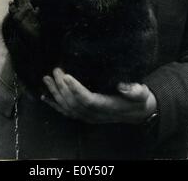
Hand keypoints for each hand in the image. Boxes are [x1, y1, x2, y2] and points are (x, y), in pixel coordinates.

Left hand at [41, 68, 156, 124]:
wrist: (138, 113)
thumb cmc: (138, 100)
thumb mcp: (141, 93)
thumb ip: (134, 90)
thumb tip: (123, 86)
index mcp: (107, 107)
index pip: (88, 99)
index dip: (76, 89)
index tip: (67, 76)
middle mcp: (95, 115)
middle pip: (74, 103)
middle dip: (62, 87)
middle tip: (56, 70)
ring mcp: (88, 117)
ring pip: (67, 107)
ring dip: (55, 93)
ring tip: (46, 79)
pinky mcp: (85, 115)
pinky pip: (66, 112)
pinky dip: (54, 104)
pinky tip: (45, 96)